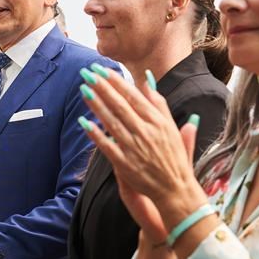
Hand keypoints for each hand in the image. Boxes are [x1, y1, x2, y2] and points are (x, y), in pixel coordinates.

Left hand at [81, 68, 205, 226]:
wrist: (175, 189)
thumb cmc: (174, 156)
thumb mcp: (172, 126)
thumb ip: (159, 103)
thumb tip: (148, 79)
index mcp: (158, 121)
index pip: (133, 97)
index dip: (117, 82)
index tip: (103, 70)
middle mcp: (146, 132)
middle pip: (120, 106)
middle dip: (103, 88)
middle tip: (88, 73)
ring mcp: (134, 148)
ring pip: (112, 122)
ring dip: (96, 106)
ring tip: (83, 90)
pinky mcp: (125, 164)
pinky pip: (107, 146)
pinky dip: (96, 134)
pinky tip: (84, 122)